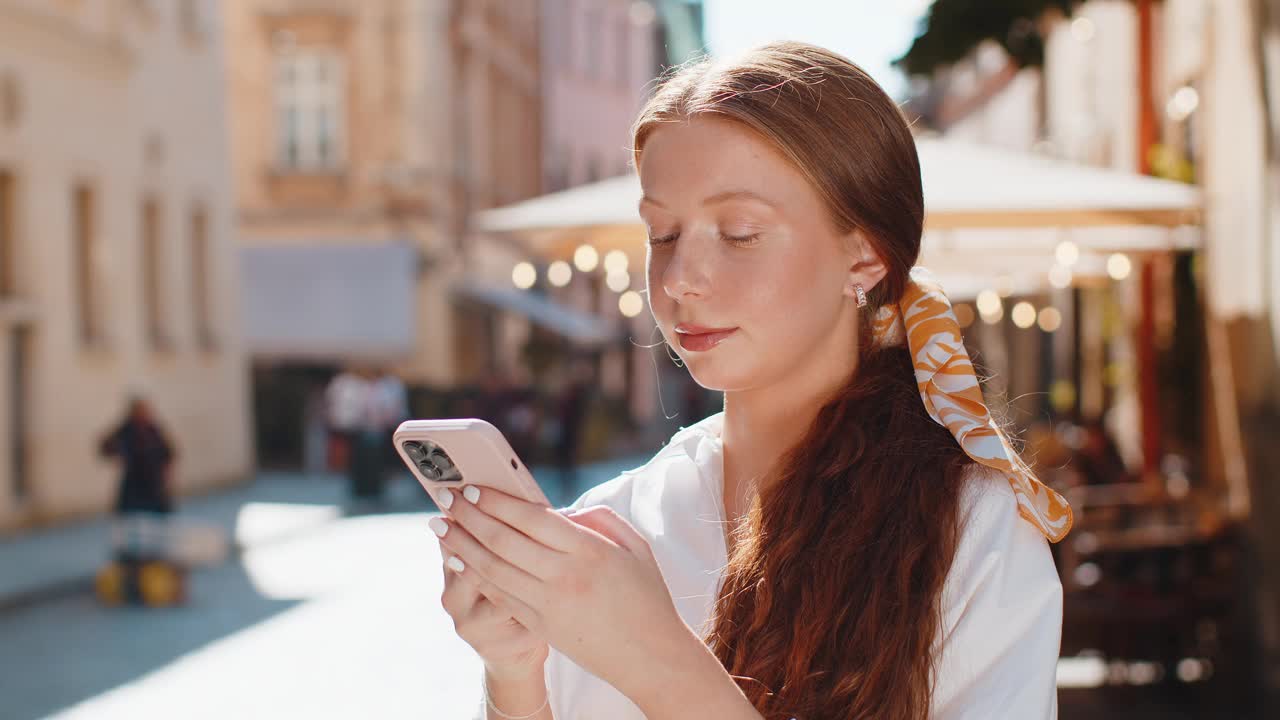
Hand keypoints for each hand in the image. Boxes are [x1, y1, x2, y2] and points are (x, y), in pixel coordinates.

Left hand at [431, 485, 696, 704]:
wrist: (650, 656)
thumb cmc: (645, 595)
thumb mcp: (636, 547)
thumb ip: (600, 519)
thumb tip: (559, 509)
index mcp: (590, 551)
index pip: (533, 518)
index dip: (498, 501)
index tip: (473, 486)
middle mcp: (565, 577)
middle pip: (504, 541)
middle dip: (469, 516)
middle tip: (445, 498)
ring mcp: (550, 605)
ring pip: (494, 569)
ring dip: (461, 545)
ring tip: (439, 525)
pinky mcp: (541, 626)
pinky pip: (500, 595)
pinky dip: (474, 575)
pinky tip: (457, 559)